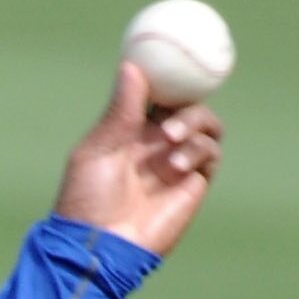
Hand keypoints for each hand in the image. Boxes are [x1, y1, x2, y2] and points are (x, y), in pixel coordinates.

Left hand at [54, 61, 221, 258]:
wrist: (99, 248)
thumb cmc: (87, 202)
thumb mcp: (98, 150)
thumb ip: (120, 110)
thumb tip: (133, 65)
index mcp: (130, 131)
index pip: (157, 92)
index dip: (166, 73)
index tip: (169, 50)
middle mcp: (156, 143)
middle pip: (186, 100)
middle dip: (186, 91)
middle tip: (174, 96)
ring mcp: (177, 162)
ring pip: (205, 121)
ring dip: (193, 120)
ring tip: (169, 138)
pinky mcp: (193, 184)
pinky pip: (211, 151)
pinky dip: (199, 148)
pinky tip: (175, 164)